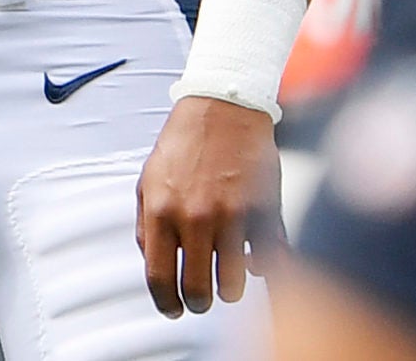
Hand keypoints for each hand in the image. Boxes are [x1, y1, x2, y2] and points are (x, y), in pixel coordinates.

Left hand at [136, 95, 282, 317]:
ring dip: (230, 289)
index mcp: (161, 210)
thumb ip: (145, 224)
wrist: (222, 105)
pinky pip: (269, 261)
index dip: (166, 302)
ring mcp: (233, 215)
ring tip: (226, 278)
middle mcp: (195, 216)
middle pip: (198, 290)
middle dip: (198, 301)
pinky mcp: (265, 210)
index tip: (173, 309)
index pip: (159, 276)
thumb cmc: (184, 143)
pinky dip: (263, 269)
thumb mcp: (147, 180)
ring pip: (234, 285)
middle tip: (201, 298)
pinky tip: (255, 260)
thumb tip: (152, 263)